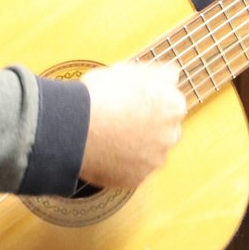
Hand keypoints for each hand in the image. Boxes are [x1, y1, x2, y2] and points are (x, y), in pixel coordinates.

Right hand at [78, 60, 185, 188]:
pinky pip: (132, 171)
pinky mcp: (136, 179)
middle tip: (120, 119)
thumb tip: (173, 77)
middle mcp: (171, 136)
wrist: (75, 127)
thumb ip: (158, 74)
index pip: (170, 104)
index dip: (149, 100)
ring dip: (136, 147)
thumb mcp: (130, 70)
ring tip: (109, 136)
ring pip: (148, 152)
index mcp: (173, 106)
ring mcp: (154, 160)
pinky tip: (105, 152)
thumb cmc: (100, 94)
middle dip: (148, 126)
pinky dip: (122, 164)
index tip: (131, 101)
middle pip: (163, 130)